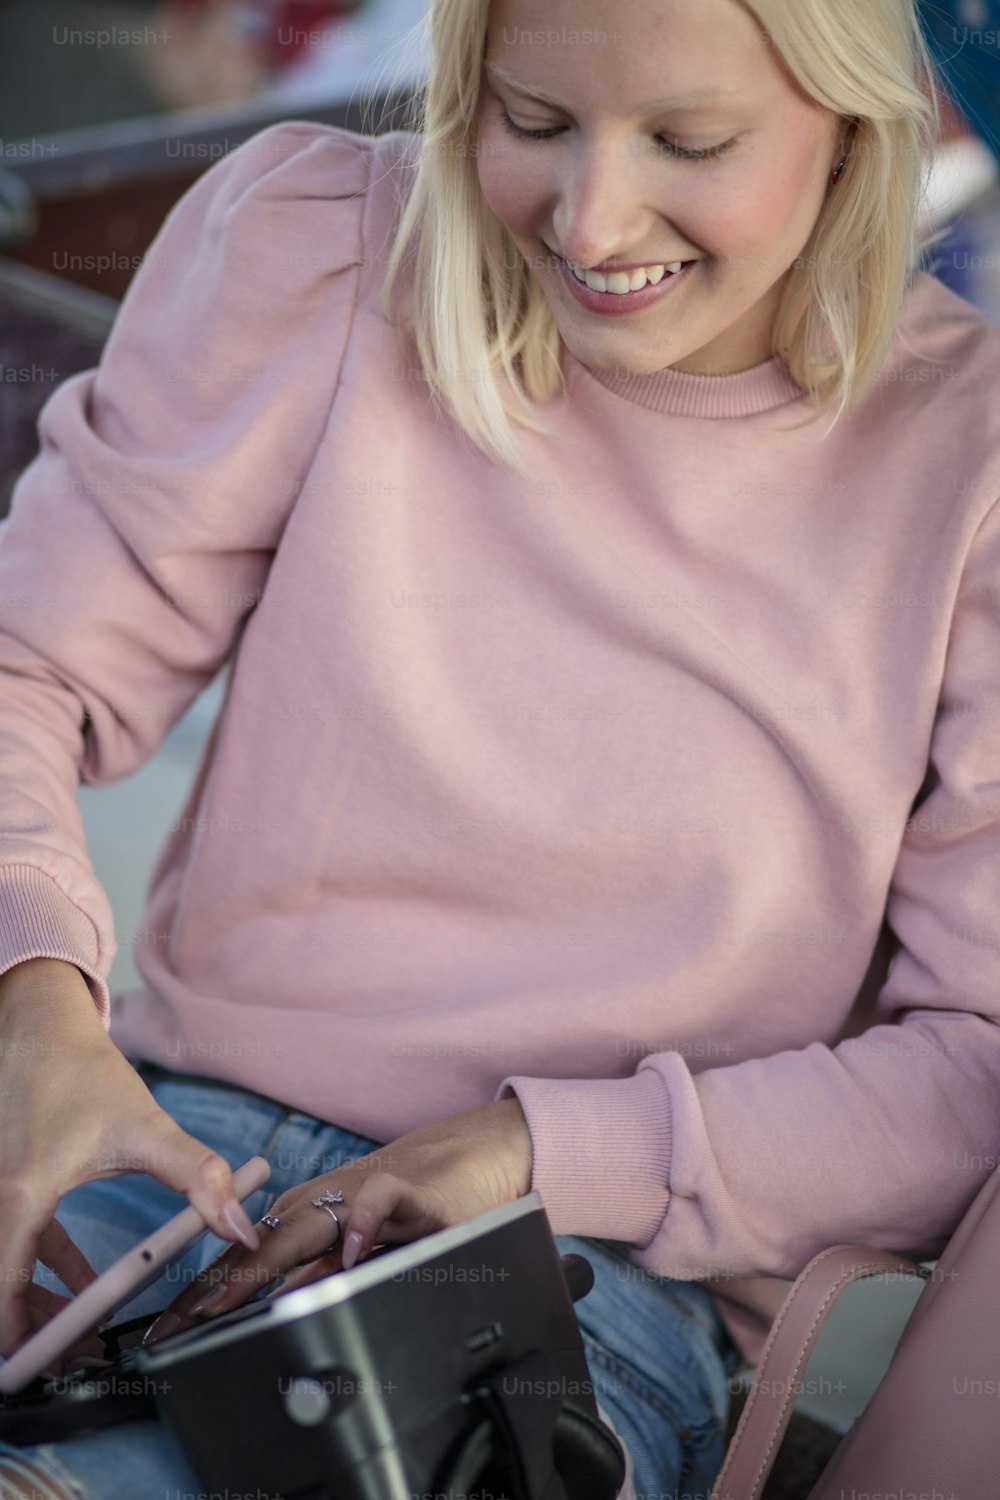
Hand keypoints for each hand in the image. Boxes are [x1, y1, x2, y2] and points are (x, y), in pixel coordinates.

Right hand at [0, 958, 260, 1364]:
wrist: (43, 1028)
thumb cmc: (83, 1072)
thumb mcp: (146, 1127)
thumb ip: (197, 1176)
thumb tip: (238, 1224)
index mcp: (18, 1195)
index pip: (2, 1293)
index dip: (24, 1341)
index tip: (52, 1366)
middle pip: (2, 1291)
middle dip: (38, 1332)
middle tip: (82, 1357)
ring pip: (9, 1271)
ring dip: (42, 1305)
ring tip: (85, 1333)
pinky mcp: (9, 1189)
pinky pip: (20, 1246)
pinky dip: (46, 1271)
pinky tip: (83, 1285)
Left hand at [144, 1096, 532, 1341]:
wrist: (470, 1157)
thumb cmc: (408, 1208)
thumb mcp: (355, 1249)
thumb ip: (315, 1275)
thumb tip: (263, 1311)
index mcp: (306, 1215)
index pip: (244, 1255)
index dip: (206, 1292)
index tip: (169, 1333)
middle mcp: (324, 1201)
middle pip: (263, 1242)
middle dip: (219, 1283)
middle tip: (185, 1322)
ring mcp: (361, 1192)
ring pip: (306, 1222)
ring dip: (267, 1259)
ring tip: (232, 1297)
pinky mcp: (410, 1190)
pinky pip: (380, 1199)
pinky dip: (363, 1223)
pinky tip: (350, 1254)